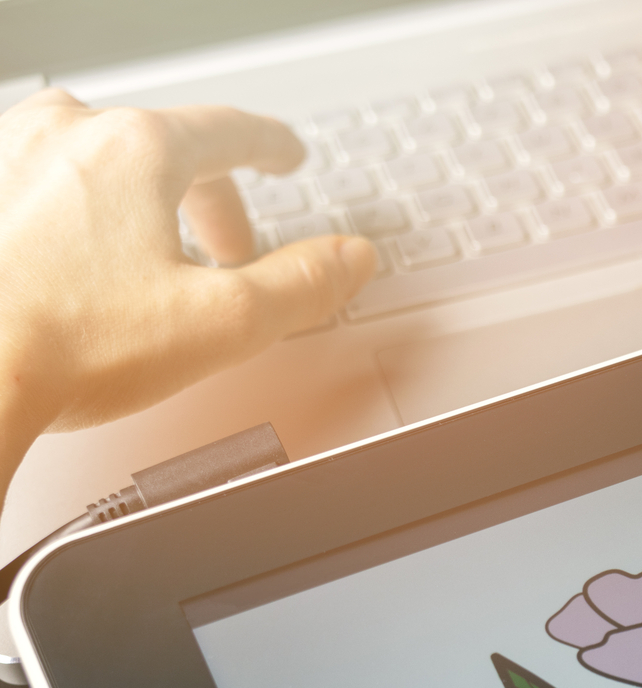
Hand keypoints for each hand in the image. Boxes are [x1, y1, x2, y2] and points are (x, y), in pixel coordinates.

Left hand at [0, 90, 376, 477]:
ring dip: (139, 196)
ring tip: (153, 252)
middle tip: (229, 253)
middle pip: (164, 147)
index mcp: (137, 150)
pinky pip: (43, 179)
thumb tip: (349, 259)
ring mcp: (9, 158)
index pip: (228, 130)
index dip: (270, 148)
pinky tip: (81, 256)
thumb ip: (302, 285)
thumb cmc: (64, 344)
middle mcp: (67, 135)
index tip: (283, 156)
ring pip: (98, 156)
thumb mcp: (224, 323)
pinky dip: (79, 207)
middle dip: (209, 199)